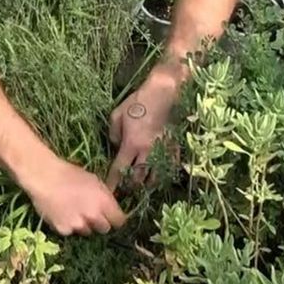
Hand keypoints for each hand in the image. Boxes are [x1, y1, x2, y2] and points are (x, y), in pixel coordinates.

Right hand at [21, 157, 127, 235]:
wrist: (44, 177)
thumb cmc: (69, 174)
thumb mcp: (94, 180)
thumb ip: (105, 196)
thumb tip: (111, 207)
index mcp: (104, 202)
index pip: (119, 221)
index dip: (115, 218)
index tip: (111, 216)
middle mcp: (94, 216)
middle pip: (104, 229)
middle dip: (100, 222)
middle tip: (91, 213)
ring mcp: (78, 225)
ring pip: (87, 232)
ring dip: (84, 225)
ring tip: (73, 212)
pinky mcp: (64, 230)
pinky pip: (71, 232)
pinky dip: (68, 226)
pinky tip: (62, 214)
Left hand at [107, 71, 179, 187]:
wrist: (165, 92)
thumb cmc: (139, 101)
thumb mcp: (117, 114)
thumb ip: (113, 134)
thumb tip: (116, 145)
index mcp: (132, 144)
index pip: (119, 169)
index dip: (113, 182)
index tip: (109, 191)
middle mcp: (148, 152)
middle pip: (137, 179)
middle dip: (130, 186)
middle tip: (125, 188)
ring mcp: (163, 151)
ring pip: (154, 177)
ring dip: (146, 183)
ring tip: (140, 184)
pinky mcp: (174, 148)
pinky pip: (168, 168)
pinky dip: (161, 175)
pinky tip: (157, 174)